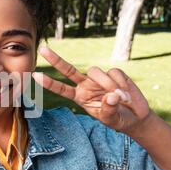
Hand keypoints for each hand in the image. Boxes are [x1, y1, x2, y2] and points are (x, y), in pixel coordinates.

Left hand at [32, 46, 150, 133]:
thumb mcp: (111, 119)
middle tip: (42, 49)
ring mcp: (98, 78)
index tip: (35, 75)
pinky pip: (114, 72)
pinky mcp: (114, 73)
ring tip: (121, 98)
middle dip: (56, 60)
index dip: (49, 83)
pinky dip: (121, 83)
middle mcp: (85, 85)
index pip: (61, 89)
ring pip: (96, 71)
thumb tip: (111, 96)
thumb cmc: (118, 119)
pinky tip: (127, 94)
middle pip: (68, 70)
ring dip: (108, 84)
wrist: (135, 117)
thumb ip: (108, 109)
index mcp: (79, 97)